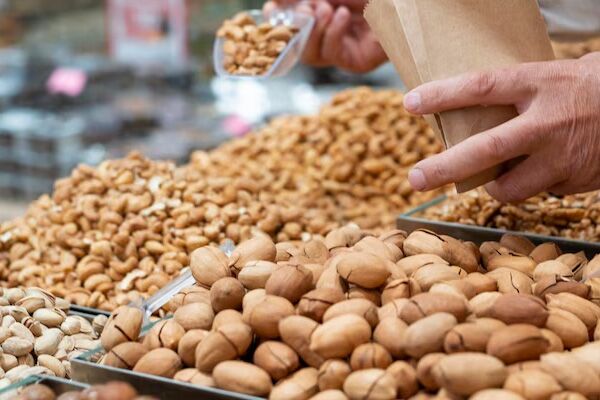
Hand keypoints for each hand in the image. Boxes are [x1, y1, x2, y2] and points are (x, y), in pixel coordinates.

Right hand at [263, 0, 386, 72]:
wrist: (403, 6)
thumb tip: (276, 0)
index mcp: (320, 16)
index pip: (288, 24)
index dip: (276, 20)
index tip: (272, 10)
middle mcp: (327, 36)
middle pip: (294, 44)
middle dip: (295, 25)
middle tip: (306, 8)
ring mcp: (341, 51)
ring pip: (309, 54)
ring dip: (314, 30)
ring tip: (327, 9)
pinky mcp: (355, 62)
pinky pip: (332, 55)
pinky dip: (332, 33)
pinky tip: (342, 16)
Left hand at [403, 52, 599, 201]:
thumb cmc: (597, 86)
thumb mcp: (557, 76)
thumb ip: (520, 94)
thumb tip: (474, 108)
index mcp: (542, 85)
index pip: (482, 86)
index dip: (442, 95)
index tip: (410, 103)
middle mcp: (548, 123)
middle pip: (485, 150)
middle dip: (444, 168)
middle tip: (414, 178)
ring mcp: (562, 157)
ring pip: (509, 187)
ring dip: (491, 186)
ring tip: (486, 178)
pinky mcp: (575, 181)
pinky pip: (538, 191)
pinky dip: (529, 186)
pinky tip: (538, 172)